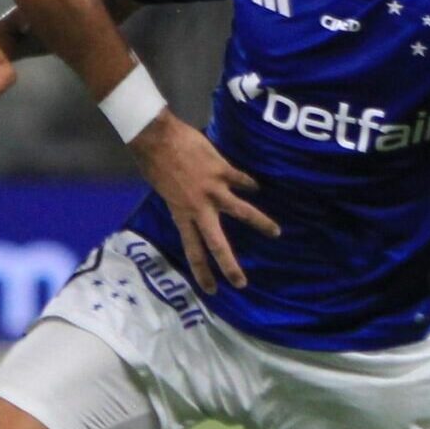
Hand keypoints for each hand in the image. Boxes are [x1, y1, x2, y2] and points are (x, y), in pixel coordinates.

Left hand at [126, 114, 279, 291]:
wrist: (157, 139)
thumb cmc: (154, 165)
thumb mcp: (163, 192)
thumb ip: (181, 204)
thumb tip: (193, 208)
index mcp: (181, 214)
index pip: (193, 250)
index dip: (202, 272)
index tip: (211, 289)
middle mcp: (199, 208)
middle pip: (218, 244)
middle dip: (230, 266)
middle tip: (241, 283)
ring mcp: (213, 190)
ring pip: (243, 212)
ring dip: (261, 223)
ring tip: (275, 232)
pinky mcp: (222, 170)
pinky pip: (242, 180)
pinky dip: (250, 184)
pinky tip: (257, 188)